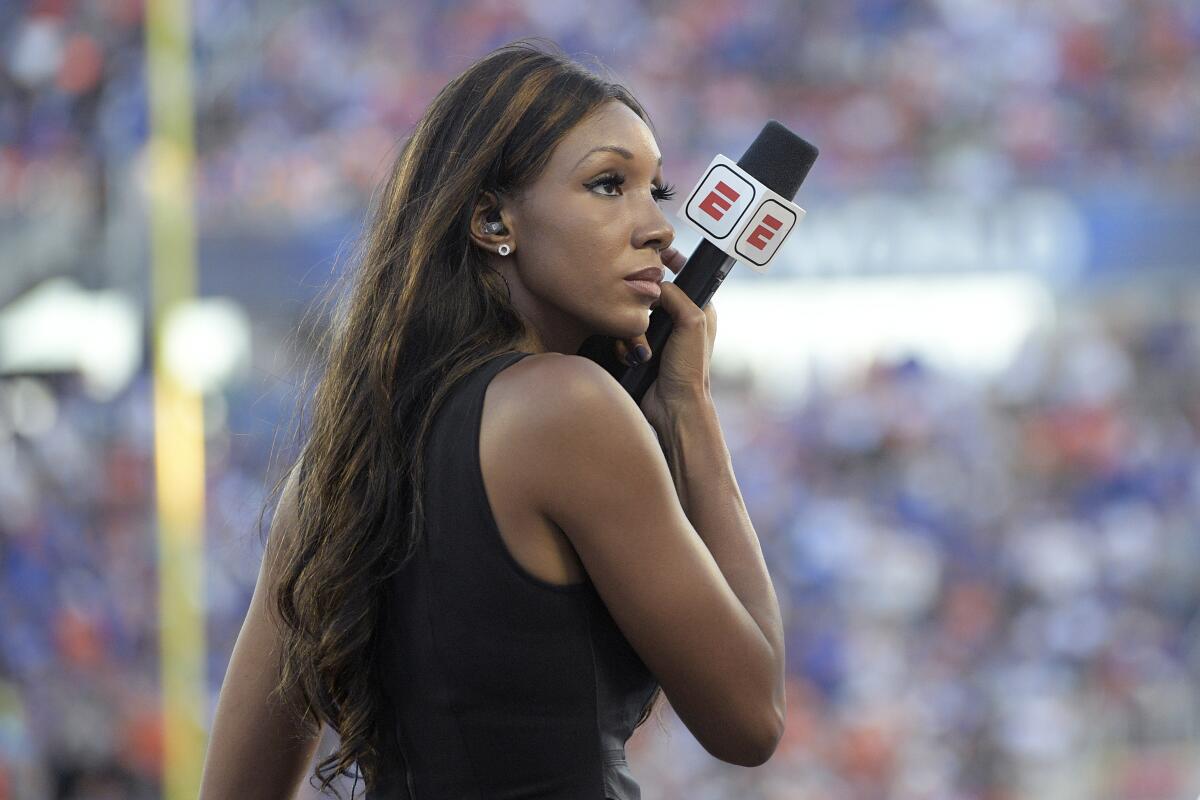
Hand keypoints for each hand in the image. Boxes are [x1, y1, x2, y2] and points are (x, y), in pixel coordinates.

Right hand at [613, 245, 717, 432]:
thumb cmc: (689, 368)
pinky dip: (623, 343)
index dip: (671, 264)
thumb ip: (675, 294)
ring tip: (641, 347)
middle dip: (643, 301)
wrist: (673, 406)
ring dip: (633, 329)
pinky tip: (632, 355)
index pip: (685, 275)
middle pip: (652, 293)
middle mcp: (679, 320)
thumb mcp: (692, 322)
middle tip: (644, 309)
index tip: (658, 255)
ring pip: (633, 313)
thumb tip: (653, 285)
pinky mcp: (640, 349)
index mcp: (699, 310)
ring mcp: (658, 336)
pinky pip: (623, 334)